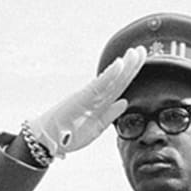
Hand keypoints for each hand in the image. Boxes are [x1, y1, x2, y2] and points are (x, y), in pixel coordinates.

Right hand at [25, 46, 147, 157]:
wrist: (48, 141)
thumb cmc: (69, 135)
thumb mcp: (95, 128)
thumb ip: (110, 115)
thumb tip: (124, 102)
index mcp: (100, 104)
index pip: (118, 86)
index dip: (130, 73)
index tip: (140, 59)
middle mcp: (95, 97)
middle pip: (117, 80)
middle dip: (131, 65)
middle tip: (142, 49)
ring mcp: (88, 97)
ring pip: (110, 80)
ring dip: (124, 66)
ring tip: (135, 53)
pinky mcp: (81, 98)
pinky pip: (98, 85)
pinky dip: (109, 75)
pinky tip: (119, 64)